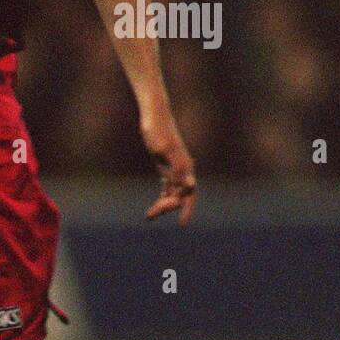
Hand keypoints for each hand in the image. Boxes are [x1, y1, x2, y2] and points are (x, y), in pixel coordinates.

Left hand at [141, 102, 196, 224]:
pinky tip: (155, 206)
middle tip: (150, 215)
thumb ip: (178, 169)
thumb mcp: (164, 150)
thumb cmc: (158, 131)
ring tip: (149, 215)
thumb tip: (191, 186)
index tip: (182, 224)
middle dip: (168, 207)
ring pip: (173, 192)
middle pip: (180, 195)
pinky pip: (168, 185)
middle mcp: (184, 169)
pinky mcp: (167, 165)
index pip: (189, 194)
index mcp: (185, 167)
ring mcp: (175, 167)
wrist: (154, 116)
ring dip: (163, 204)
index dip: (187, 209)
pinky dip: (162, 196)